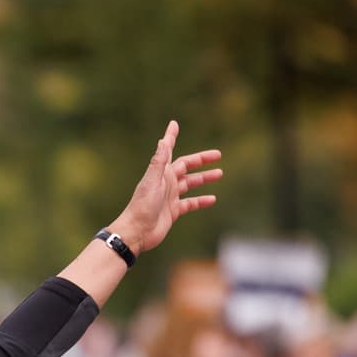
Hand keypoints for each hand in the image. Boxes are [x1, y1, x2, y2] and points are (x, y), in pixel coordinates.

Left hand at [108, 121, 221, 254]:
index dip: (171, 137)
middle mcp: (165, 182)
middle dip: (201, 160)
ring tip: (219, 173)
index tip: (174, 124)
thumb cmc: (142, 206)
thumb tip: (162, 141)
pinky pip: (191, 203)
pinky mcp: (173, 211)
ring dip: (203, 178)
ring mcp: (170, 197)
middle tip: (218, 155)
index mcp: (160, 173)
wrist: (137, 232)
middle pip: (186, 167)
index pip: (167, 150)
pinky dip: (201, 200)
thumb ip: (158, 162)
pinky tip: (212, 199)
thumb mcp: (151, 182)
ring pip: (190, 183)